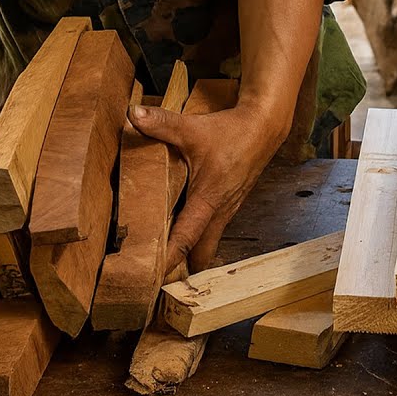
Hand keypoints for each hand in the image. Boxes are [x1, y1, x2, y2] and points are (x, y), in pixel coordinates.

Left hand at [129, 100, 291, 273]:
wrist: (264, 128)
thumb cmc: (232, 132)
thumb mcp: (193, 128)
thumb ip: (161, 124)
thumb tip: (132, 115)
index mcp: (208, 199)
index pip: (186, 237)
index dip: (169, 258)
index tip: (154, 277)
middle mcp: (220, 210)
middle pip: (201, 252)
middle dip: (183, 268)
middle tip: (159, 280)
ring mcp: (228, 209)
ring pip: (208, 242)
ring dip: (192, 254)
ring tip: (166, 264)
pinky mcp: (230, 203)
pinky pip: (213, 229)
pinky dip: (199, 239)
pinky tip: (185, 235)